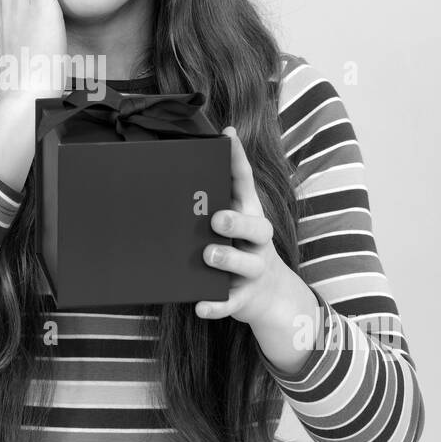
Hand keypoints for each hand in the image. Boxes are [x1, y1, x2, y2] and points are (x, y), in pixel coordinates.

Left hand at [194, 127, 296, 326]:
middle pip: (256, 227)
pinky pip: (231, 302)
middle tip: (215, 218)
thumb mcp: (232, 227)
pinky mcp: (245, 297)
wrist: (270, 298)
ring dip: (227, 259)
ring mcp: (254, 269)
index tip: (227, 136)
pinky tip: (200, 305)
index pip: (246, 184)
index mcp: (250, 216)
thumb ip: (212, 205)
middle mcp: (257, 241)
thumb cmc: (238, 250)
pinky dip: (216, 305)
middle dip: (237, 222)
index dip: (238, 159)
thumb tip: (171, 179)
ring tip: (208, 256)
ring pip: (247, 264)